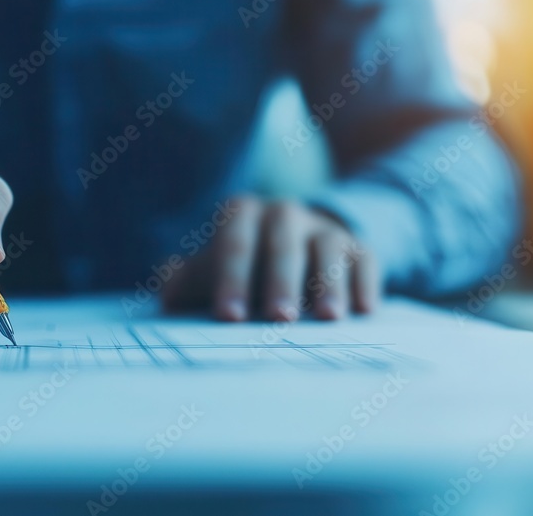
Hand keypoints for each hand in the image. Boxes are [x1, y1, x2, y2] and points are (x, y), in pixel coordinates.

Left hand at [162, 197, 379, 321]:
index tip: (229, 317)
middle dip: (280, 282)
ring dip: (328, 282)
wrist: (294, 251)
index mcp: (242, 214)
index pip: (234, 243)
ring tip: (327, 318)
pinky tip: (364, 311)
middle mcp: (283, 214)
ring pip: (328, 248)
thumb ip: (183, 281)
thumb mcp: (209, 271)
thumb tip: (167, 291)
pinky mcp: (358, 247)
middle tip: (279, 319)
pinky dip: (365, 284)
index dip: (230, 279)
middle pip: (281, 244)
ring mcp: (323, 229)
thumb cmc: (240, 270)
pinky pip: (364, 260)